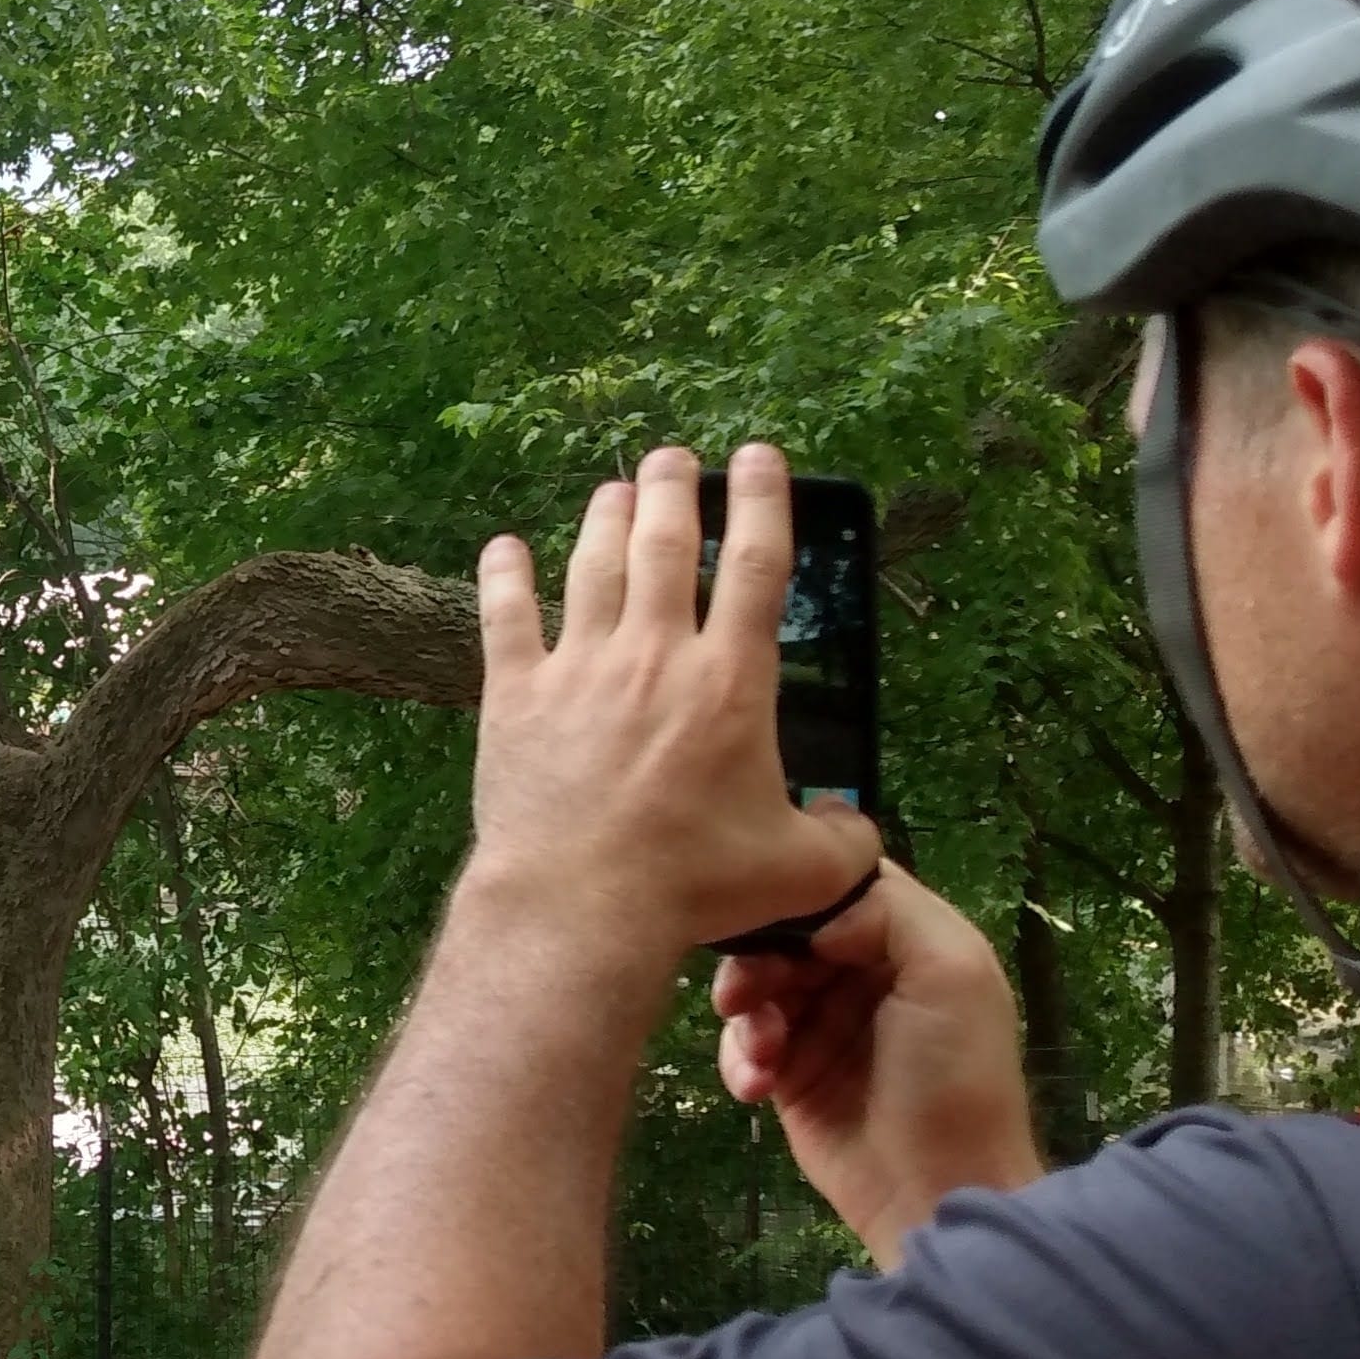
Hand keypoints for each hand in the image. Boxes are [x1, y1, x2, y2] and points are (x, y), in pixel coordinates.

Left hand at [463, 444, 883, 961]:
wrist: (581, 901)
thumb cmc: (693, 885)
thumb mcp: (800, 872)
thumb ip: (844, 841)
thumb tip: (856, 830)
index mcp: (730, 681)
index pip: (757, 566)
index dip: (763, 501)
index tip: (758, 457)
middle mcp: (655, 655)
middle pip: (665, 544)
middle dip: (673, 489)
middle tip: (674, 458)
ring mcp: (580, 668)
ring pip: (592, 567)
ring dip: (604, 519)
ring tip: (613, 489)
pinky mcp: (515, 695)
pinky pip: (506, 617)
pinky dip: (503, 576)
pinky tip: (503, 547)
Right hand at [714, 853, 1046, 1265]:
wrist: (936, 1190)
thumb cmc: (954, 1076)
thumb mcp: (954, 971)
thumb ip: (892, 912)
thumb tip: (816, 923)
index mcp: (911, 942)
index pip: (843, 886)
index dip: (800, 889)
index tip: (765, 906)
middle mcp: (864, 975)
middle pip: (786, 933)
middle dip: (757, 958)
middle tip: (743, 993)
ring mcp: (823, 1025)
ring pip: (756, 984)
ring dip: (745, 1011)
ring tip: (762, 1052)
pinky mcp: (789, 1075)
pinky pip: (742, 1043)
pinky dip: (739, 1059)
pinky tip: (757, 1089)